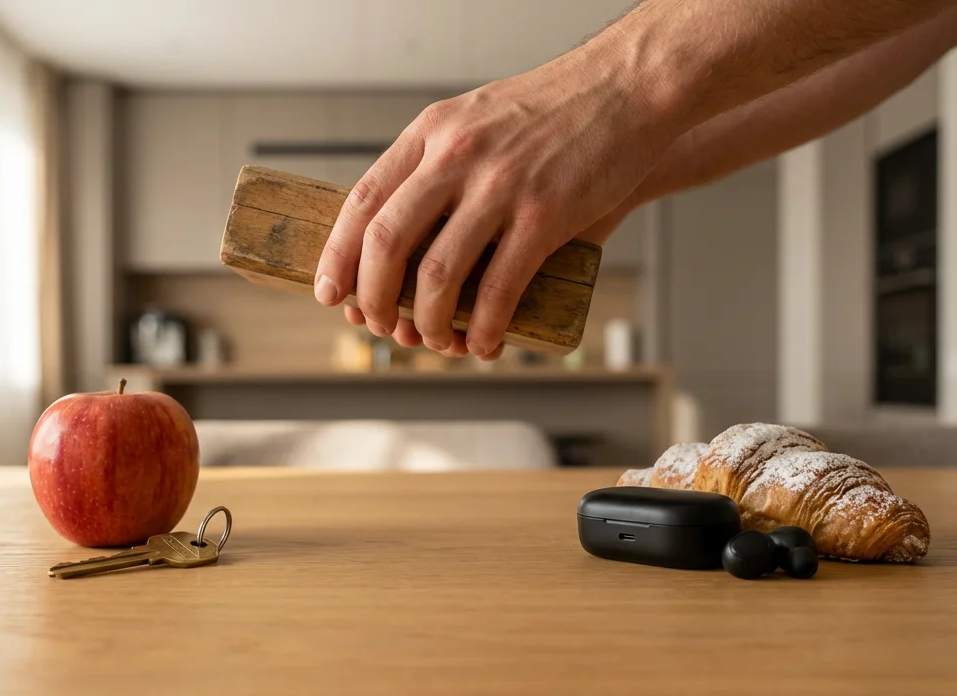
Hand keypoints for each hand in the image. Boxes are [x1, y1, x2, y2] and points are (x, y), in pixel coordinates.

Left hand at [314, 34, 676, 358]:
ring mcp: (500, 187)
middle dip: (373, 299)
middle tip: (379, 326)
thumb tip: (405, 232)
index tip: (330, 292)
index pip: (363, 200)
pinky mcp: (544, 215)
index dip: (339, 255)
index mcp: (432, 133)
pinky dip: (483, 328)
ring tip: (434, 341)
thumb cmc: (553, 112)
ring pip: (438, 275)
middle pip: (388, 242)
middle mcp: (456, 157)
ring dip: (427, 324)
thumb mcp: (475, 119)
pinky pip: (498, 289)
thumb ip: (440, 165)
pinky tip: (483, 345)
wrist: (626, 89)